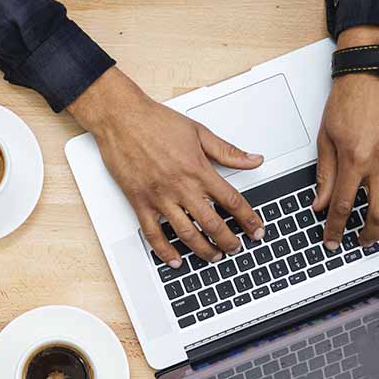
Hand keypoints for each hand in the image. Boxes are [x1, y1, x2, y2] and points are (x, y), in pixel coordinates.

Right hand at [68, 67, 265, 266]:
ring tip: (214, 256)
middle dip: (228, 241)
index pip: (231, 201)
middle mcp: (180, 186)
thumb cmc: (156, 122)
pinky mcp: (139, 202)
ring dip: (203, 250)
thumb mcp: (199, 132)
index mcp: (198, 169)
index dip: (248, 219)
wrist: (122, 119)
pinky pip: (153, 234)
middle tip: (236, 248)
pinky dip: (165, 251)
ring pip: (186, 233)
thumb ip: (227, 151)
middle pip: (212, 223)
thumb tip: (253, 159)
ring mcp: (159, 197)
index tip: (256, 230)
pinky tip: (175, 259)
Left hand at [315, 26, 378, 248]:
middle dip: (368, 235)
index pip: (343, 206)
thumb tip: (320, 204)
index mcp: (355, 158)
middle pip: (378, 213)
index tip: (331, 240)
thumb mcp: (325, 139)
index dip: (335, 229)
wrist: (372, 74)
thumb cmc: (347, 101)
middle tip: (358, 242)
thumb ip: (325, 176)